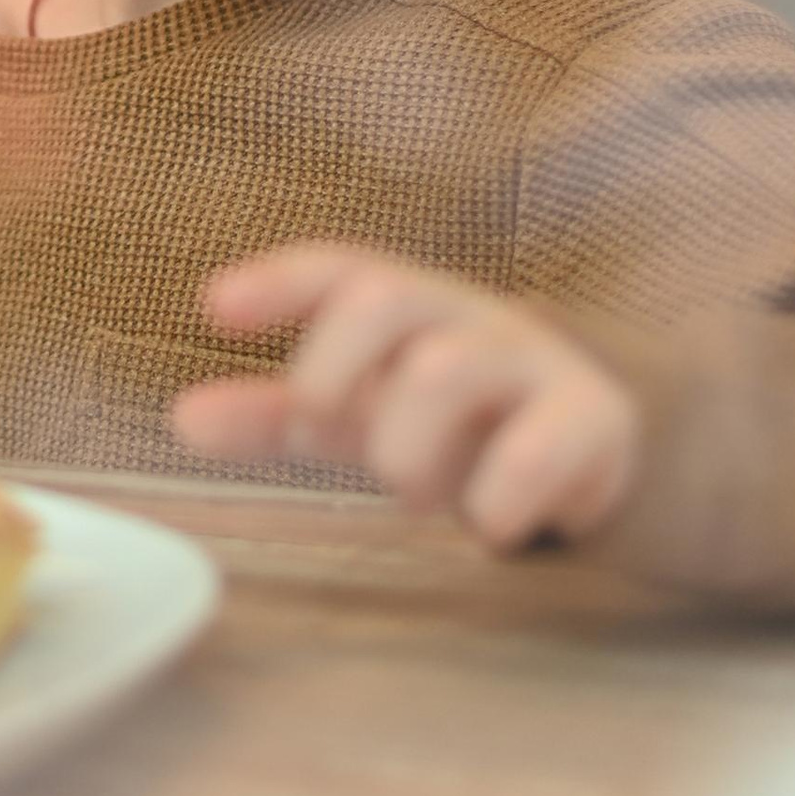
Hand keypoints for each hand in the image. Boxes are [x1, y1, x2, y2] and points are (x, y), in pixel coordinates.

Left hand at [169, 247, 640, 551]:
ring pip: (447, 369)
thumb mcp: (368, 419)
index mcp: (414, 311)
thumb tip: (182, 417)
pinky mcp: (597, 423)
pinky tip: (489, 527)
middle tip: (333, 438)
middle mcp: (471, 320)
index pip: (343, 268)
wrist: (612, 454)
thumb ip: (277, 417)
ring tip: (417, 496)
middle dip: (332, 375)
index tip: (215, 307)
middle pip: (384, 299)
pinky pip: (541, 444)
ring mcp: (538, 364)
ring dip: (407, 446)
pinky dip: (499, 493)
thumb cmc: (467, 428)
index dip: (280, 280)